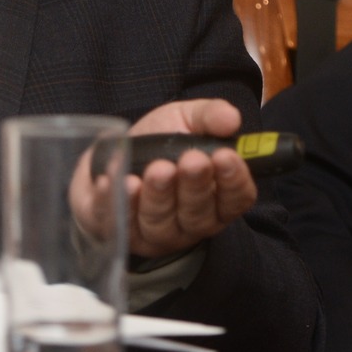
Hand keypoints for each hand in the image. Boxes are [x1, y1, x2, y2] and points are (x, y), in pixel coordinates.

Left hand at [69, 99, 257, 257]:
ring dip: (159, 195)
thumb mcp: (187, 118)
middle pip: (200, 214)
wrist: (113, 154)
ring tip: (156, 168)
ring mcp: (159, 233)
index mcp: (219, 196)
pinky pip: (123, 223)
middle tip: (191, 160)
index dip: (235, 180)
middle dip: (196, 186)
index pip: (238, 198)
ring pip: (162, 222)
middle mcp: (194, 221)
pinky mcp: (125, 235)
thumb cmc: (160, 141)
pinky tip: (121, 180)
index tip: (226, 156)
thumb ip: (210, 116)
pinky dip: (122, 201)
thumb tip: (231, 118)